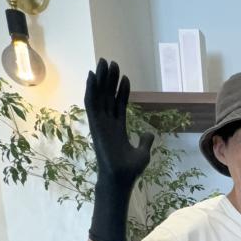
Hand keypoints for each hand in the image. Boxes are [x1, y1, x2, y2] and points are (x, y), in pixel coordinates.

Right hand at [84, 58, 153, 240]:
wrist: (121, 178)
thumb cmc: (130, 169)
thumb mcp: (143, 152)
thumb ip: (145, 141)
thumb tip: (149, 133)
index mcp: (118, 127)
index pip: (119, 104)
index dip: (121, 90)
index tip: (124, 76)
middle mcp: (107, 123)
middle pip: (108, 95)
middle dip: (109, 79)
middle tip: (111, 62)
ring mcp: (100, 122)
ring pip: (99, 95)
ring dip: (101, 79)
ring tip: (103, 63)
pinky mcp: (94, 124)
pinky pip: (91, 103)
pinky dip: (91, 89)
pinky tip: (92, 76)